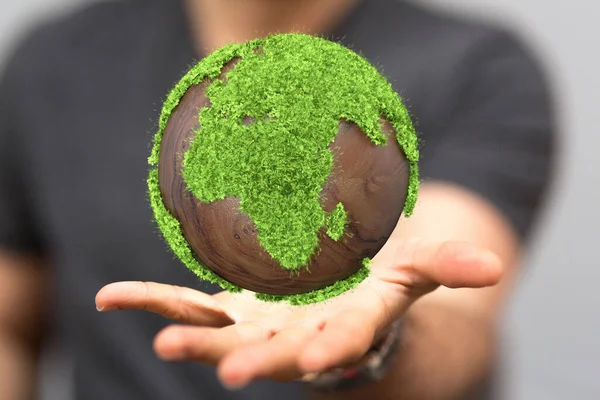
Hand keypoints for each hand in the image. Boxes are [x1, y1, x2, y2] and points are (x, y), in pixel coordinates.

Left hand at [95, 233, 501, 388]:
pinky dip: (152, 301)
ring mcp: (257, 328)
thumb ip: (445, 270)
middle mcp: (297, 340)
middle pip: (274, 356)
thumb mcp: (413, 275)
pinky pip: (186, 304)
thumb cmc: (379, 290)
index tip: (317, 359)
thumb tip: (493, 265)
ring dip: (194, 337)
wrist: (338, 307)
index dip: (331, 351)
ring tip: (165, 338)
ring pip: (221, 336)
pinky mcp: (229, 312)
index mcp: (344, 332)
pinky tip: (110, 297)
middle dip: (253, 362)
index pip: (342, 347)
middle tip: (229, 372)